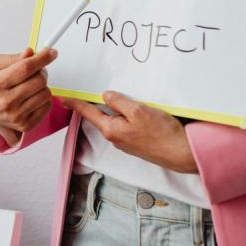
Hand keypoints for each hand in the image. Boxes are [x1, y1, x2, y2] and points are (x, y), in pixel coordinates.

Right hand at [0, 47, 57, 143]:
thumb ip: (13, 58)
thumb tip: (29, 52)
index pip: (25, 68)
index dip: (42, 58)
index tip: (52, 52)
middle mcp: (6, 101)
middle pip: (39, 80)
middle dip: (42, 72)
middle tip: (37, 71)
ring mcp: (16, 115)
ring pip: (46, 93)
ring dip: (42, 86)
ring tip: (32, 86)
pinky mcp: (26, 125)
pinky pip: (47, 106)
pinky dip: (43, 99)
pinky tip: (33, 98)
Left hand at [62, 90, 197, 172]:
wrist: (181, 153)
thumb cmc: (161, 133)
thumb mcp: (138, 111)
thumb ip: (119, 102)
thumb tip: (105, 97)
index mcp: (111, 129)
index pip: (88, 113)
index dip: (76, 104)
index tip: (64, 100)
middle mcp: (115, 138)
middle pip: (101, 117)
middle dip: (97, 105)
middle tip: (92, 93)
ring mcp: (126, 142)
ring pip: (114, 121)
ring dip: (114, 110)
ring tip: (119, 99)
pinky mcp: (137, 143)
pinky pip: (125, 126)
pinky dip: (126, 117)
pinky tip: (134, 111)